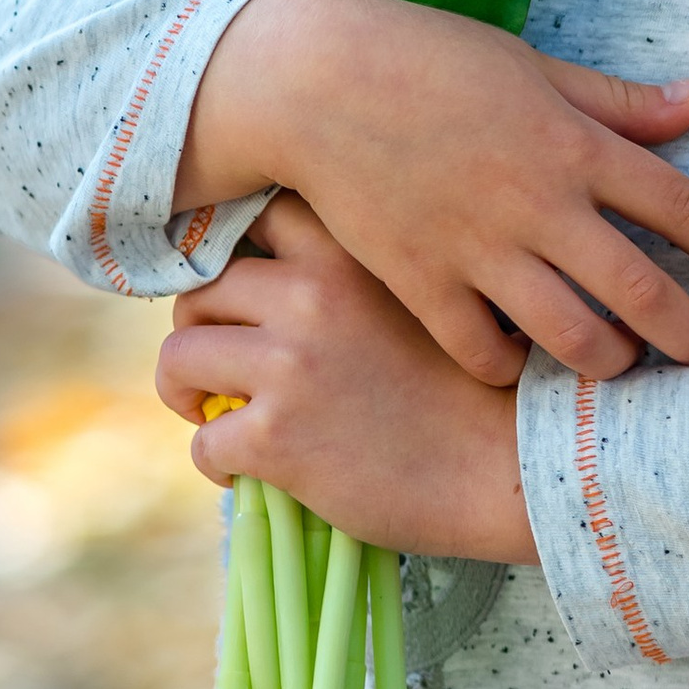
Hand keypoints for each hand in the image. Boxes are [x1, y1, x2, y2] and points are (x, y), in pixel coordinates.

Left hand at [157, 193, 535, 561]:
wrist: (510, 468)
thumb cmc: (472, 386)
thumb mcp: (418, 297)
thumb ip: (349, 281)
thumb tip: (267, 288)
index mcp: (347, 252)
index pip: (253, 216)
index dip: (232, 252)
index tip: (237, 290)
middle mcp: (309, 295)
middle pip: (200, 290)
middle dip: (203, 330)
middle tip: (226, 367)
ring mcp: (287, 365)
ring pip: (178, 358)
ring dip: (189, 391)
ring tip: (219, 413)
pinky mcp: (275, 436)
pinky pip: (203, 442)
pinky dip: (218, 462)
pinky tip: (255, 471)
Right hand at [173, 0, 688, 387]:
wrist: (313, 81)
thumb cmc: (428, 59)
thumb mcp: (532, 67)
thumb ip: (615, 101)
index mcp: (574, 143)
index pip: (682, 205)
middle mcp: (539, 203)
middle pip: (640, 289)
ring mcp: (479, 249)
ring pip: (571, 335)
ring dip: (610, 361)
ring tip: (622, 366)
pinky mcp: (422, 281)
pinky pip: (484, 351)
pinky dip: (512, 366)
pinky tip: (522, 360)